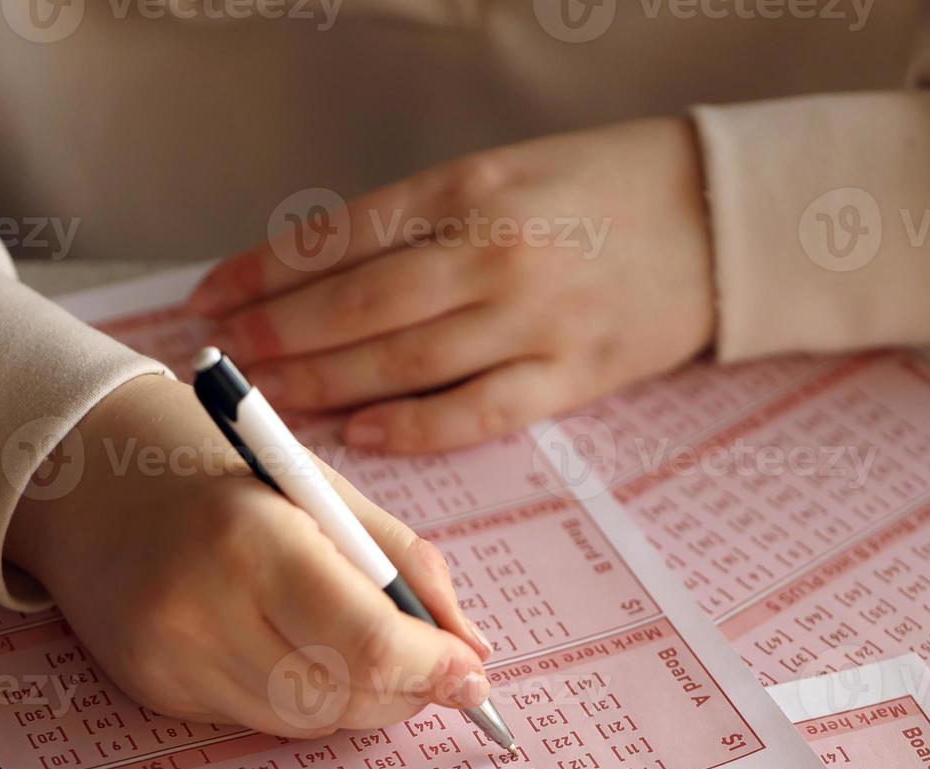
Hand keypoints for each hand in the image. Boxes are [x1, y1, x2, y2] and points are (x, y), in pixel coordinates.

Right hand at [4, 375, 491, 737]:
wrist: (87, 478)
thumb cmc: (219, 471)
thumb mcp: (323, 488)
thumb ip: (404, 563)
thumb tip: (471, 649)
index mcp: (252, 539)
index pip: (364, 642)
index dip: (432, 668)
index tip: (471, 670)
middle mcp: (201, 610)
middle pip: (340, 697)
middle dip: (408, 691)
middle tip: (439, 668)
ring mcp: (170, 660)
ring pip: (305, 722)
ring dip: (363, 700)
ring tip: (378, 654)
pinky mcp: (155, 691)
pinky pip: (260, 719)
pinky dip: (307, 698)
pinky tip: (306, 652)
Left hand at [189, 117, 715, 453]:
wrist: (717, 216)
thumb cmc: (596, 188)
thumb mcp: (502, 173)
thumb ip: (418, 221)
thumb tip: (317, 274)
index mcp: (471, 187)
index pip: (342, 236)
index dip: (265, 271)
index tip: (211, 296)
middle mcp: (496, 251)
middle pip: (360, 305)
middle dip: (279, 336)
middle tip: (224, 360)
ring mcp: (536, 318)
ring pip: (406, 362)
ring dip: (326, 385)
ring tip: (270, 400)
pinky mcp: (573, 375)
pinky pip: (477, 412)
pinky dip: (413, 427)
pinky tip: (360, 433)